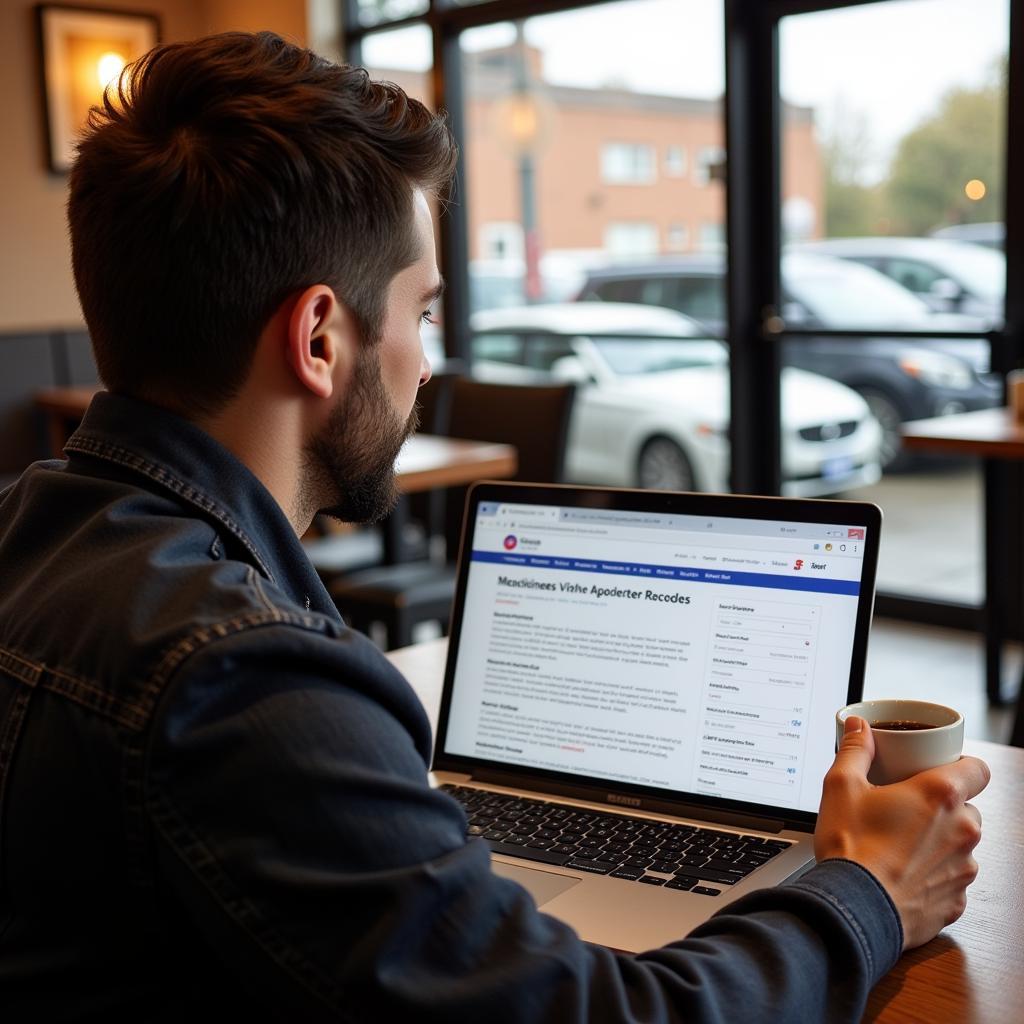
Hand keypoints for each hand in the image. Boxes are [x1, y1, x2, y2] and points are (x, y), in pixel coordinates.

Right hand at [814, 715, 989, 949]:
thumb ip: (855, 750)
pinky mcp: (956, 900)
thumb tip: (858, 727)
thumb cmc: (851, 847)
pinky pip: (952, 878)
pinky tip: (903, 873)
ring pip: (961, 844)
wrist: (853, 909)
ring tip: (900, 844)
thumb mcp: (841, 786)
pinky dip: (933, 874)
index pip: (979, 769)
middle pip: (967, 807)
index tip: (939, 769)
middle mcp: (962, 830)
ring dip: (939, 841)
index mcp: (940, 795)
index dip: (961, 766)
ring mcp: (963, 868)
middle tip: (906, 807)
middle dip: (942, 806)